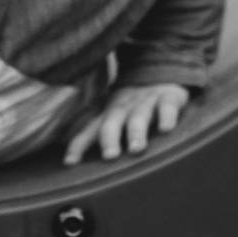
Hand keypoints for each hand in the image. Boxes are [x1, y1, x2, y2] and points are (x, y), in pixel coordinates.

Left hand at [63, 83, 187, 164]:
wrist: (160, 72)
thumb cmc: (133, 106)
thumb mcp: (115, 118)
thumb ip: (99, 136)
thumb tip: (75, 163)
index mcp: (108, 115)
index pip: (89, 131)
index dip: (78, 145)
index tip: (70, 162)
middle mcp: (123, 109)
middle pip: (112, 123)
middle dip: (109, 139)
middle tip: (109, 157)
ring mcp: (145, 103)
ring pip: (138, 118)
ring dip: (136, 132)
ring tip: (136, 149)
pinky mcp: (168, 98)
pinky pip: (166, 107)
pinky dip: (166, 117)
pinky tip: (166, 129)